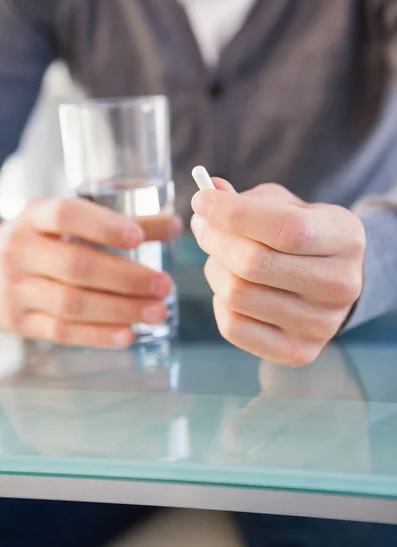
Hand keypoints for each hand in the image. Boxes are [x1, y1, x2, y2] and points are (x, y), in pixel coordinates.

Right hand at [0, 198, 181, 347]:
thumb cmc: (45, 242)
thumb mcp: (70, 224)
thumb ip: (120, 223)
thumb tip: (175, 225)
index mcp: (35, 216)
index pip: (67, 216)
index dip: (103, 226)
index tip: (138, 238)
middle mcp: (20, 250)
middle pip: (77, 265)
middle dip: (126, 278)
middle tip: (164, 285)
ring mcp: (15, 289)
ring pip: (72, 304)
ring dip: (120, 310)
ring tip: (157, 311)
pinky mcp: (18, 321)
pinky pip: (62, 332)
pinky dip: (98, 335)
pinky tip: (129, 334)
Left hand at [191, 181, 364, 365]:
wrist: (329, 283)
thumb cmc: (300, 237)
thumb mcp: (284, 206)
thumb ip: (247, 199)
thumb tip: (209, 193)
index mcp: (345, 238)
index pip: (285, 228)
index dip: (234, 214)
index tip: (201, 201)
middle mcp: (342, 285)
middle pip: (254, 264)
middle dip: (214, 240)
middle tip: (203, 228)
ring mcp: (322, 325)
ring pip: (237, 295)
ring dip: (214, 270)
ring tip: (221, 259)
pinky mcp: (299, 352)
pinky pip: (233, 327)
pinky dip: (220, 303)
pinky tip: (231, 289)